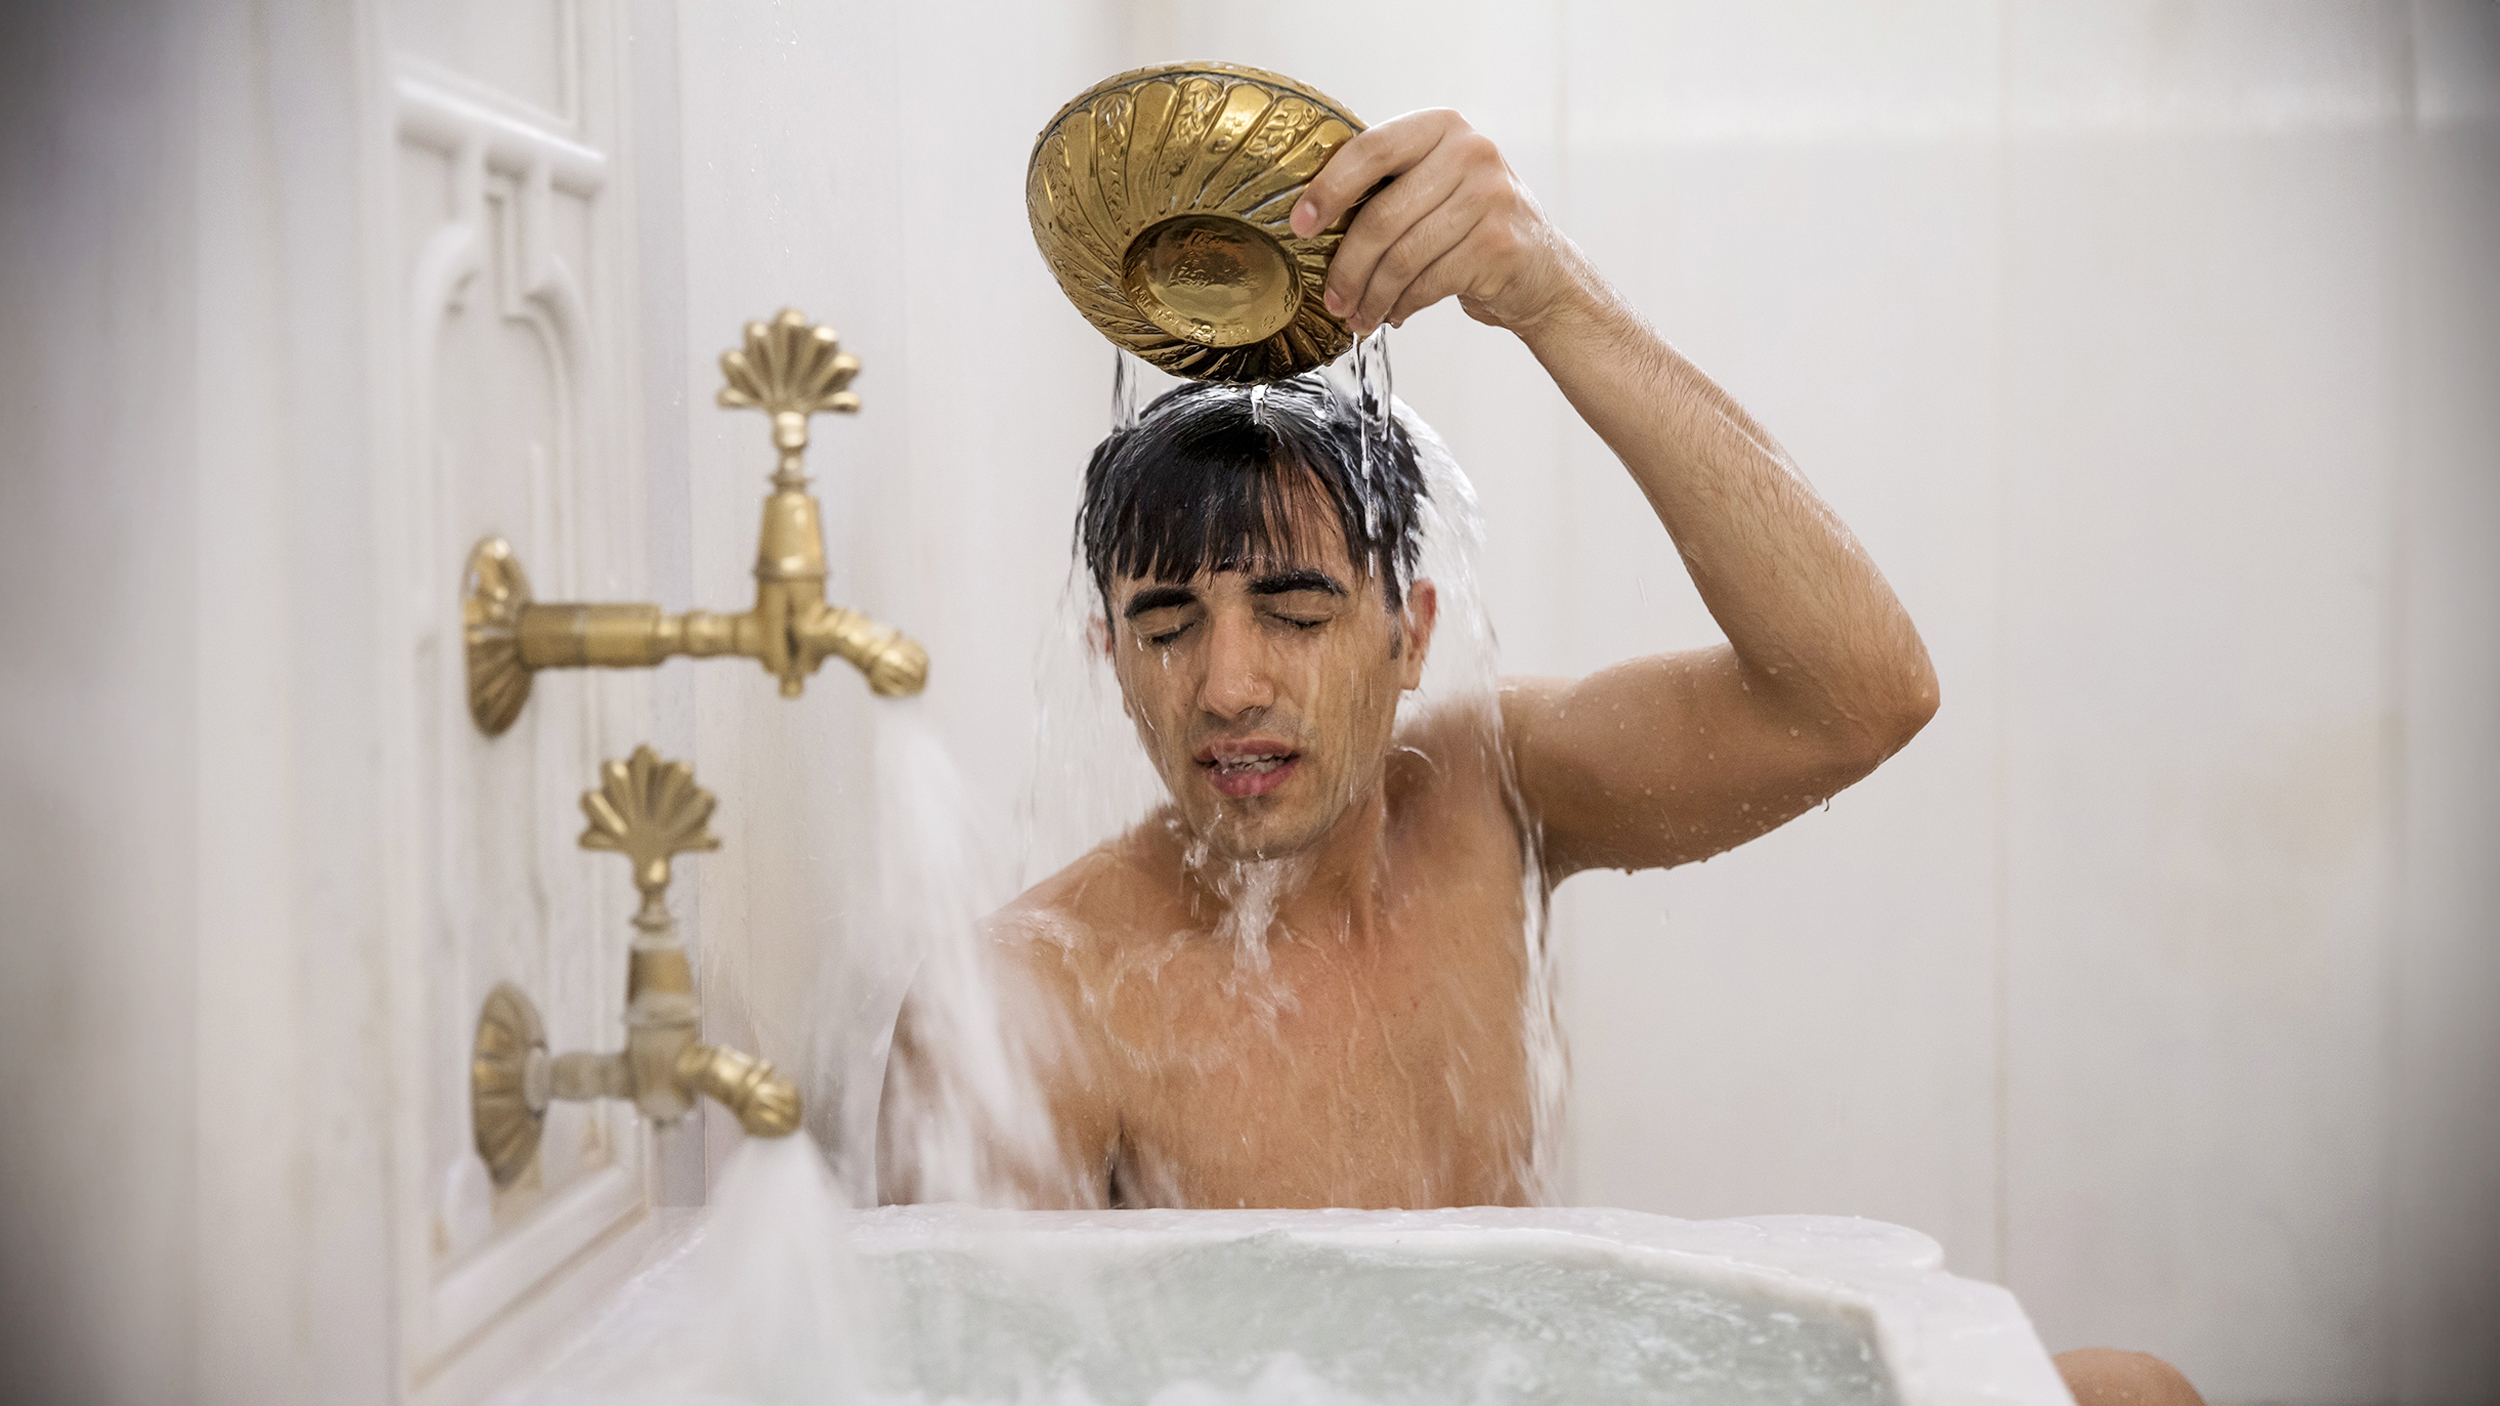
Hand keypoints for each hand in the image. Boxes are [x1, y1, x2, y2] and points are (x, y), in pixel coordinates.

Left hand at [1290, 109, 1584, 338]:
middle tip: (1331, 298)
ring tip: (1358, 317)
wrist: (1541, 269)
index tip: (1299, 225)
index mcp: (1442, 126)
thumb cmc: (1469, 226)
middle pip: (1382, 214)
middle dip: (1347, 266)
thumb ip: (1386, 184)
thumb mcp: (1433, 184)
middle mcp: (1471, 151)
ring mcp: (1490, 196)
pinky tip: (1393, 314)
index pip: (1372, 149)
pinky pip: (1428, 282)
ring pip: (1403, 256)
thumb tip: (1307, 221)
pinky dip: (1402, 305)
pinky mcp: (1499, 244)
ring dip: (1372, 296)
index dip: (1328, 188)